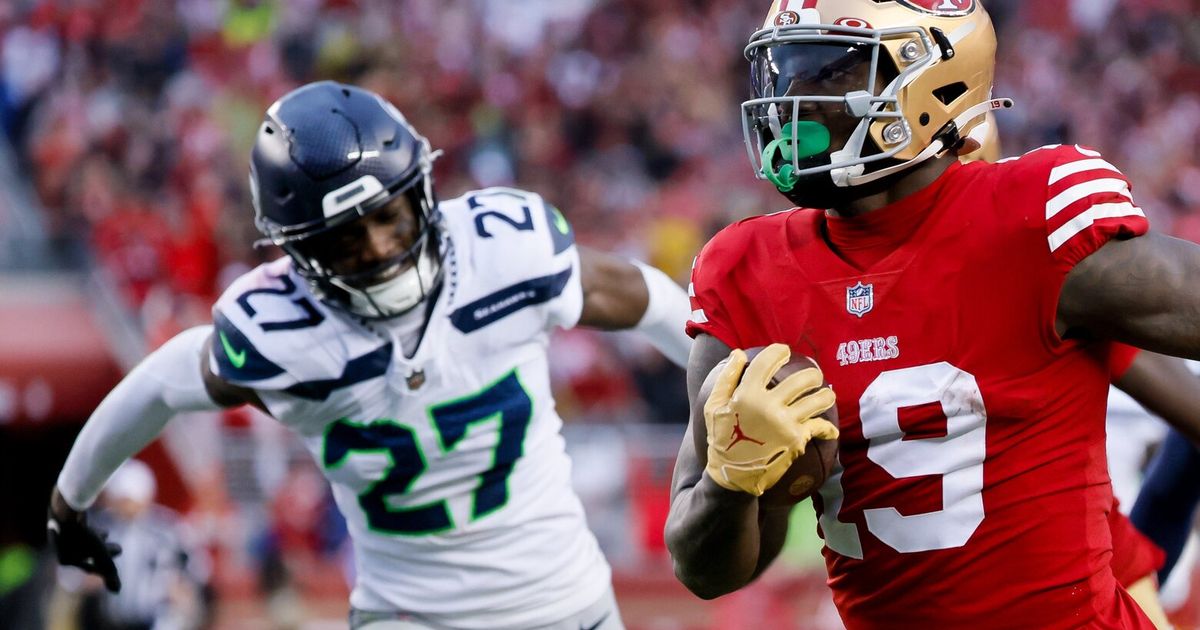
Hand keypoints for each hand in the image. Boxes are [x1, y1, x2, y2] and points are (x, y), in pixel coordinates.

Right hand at [47, 487, 121, 592]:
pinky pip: (76, 528)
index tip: (117, 565)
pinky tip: (93, 523)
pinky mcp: (61, 521)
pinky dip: (88, 529)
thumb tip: (117, 591)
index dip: (105, 567)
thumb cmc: (83, 534)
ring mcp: (58, 534)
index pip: (89, 566)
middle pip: (85, 553)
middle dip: (102, 552)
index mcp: (65, 559)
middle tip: (119, 548)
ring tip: (106, 533)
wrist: (66, 507)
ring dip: (95, 539)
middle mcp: (59, 548)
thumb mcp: (100, 554)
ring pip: (81, 540)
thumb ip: (109, 572)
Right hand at [704, 344, 837, 495]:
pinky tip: (831, 430)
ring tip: (826, 395)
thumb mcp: (713, 407)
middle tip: (813, 376)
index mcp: (747, 395)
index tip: (785, 351)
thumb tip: (739, 353)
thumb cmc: (721, 439)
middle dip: (812, 374)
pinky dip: (828, 429)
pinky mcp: (796, 440)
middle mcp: (768, 406)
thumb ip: (726, 378)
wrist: (733, 476)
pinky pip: (819, 428)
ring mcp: (785, 423)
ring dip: (826, 396)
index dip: (779, 351)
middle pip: (802, 380)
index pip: (767, 362)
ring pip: (817, 401)